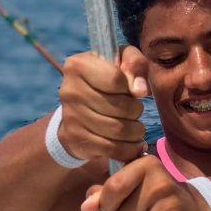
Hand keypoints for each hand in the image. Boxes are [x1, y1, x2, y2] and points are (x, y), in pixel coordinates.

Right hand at [58, 47, 149, 163]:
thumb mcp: (121, 61)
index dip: (131, 88)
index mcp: (78, 65)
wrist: (77, 111)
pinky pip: (111, 148)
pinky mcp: (75, 139)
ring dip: (135, 132)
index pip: (116, 79)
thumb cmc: (105, 80)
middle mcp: (70, 90)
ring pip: (118, 130)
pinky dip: (130, 149)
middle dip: (136, 111)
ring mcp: (71, 116)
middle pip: (120, 107)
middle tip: (135, 112)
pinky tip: (135, 145)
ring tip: (136, 128)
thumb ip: (135, 64)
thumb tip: (140, 91)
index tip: (131, 91)